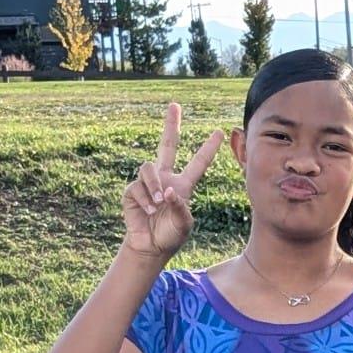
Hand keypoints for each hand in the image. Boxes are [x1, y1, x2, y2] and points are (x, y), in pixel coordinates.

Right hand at [122, 102, 224, 260]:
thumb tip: (168, 190)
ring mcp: (148, 183)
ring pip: (149, 167)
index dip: (208, 148)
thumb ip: (180, 207)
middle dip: (171, 125)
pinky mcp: (132, 190)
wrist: (150, 246)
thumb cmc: (171, 235)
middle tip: (174, 106)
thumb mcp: (184, 224)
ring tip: (158, 203)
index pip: (198, 163)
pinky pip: (137, 186)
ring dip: (154, 185)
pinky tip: (148, 211)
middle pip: (167, 145)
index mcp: (183, 185)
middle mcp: (166, 178)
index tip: (220, 132)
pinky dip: (144, 198)